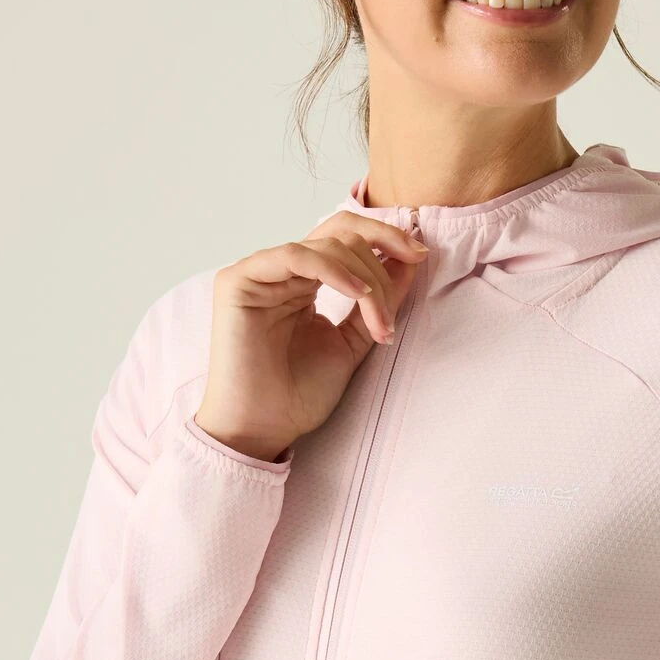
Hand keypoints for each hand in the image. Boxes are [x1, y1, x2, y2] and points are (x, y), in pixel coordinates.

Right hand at [193, 210, 429, 461]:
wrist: (264, 428)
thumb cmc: (299, 393)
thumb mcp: (353, 341)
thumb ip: (377, 302)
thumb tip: (410, 260)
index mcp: (304, 282)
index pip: (346, 239)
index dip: (386, 239)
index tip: (421, 255)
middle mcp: (282, 272)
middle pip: (338, 230)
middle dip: (383, 248)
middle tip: (413, 267)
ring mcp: (259, 273)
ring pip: (325, 246)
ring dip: (366, 279)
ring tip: (380, 321)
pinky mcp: (238, 281)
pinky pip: (294, 256)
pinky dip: (333, 270)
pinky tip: (358, 294)